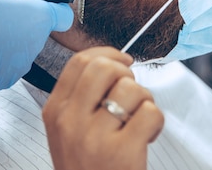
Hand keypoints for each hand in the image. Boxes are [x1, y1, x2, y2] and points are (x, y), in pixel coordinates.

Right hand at [0, 0, 73, 91]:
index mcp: (36, 17)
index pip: (64, 15)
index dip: (56, 8)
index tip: (44, 5)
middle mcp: (34, 44)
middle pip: (39, 31)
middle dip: (24, 22)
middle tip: (1, 15)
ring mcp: (21, 64)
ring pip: (23, 48)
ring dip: (12, 40)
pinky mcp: (6, 79)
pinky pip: (9, 64)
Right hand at [43, 47, 163, 169]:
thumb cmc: (87, 167)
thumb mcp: (68, 131)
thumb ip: (80, 98)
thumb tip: (113, 63)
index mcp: (55, 111)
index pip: (80, 62)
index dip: (107, 53)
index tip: (123, 61)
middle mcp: (70, 121)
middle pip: (104, 68)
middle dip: (127, 74)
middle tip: (132, 94)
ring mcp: (94, 136)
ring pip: (131, 88)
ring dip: (145, 100)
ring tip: (139, 120)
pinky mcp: (122, 152)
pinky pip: (149, 112)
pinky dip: (156, 121)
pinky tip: (148, 136)